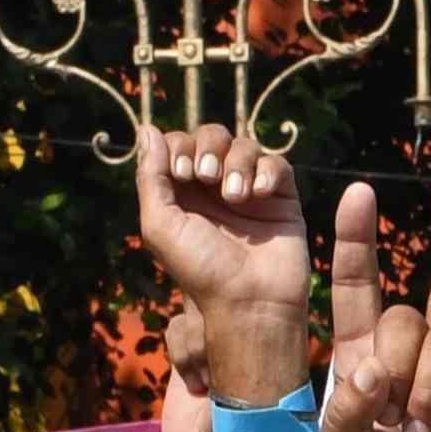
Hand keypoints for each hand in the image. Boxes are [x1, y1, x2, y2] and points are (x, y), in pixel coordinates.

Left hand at [132, 122, 313, 401]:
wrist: (250, 301)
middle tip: (206, 177)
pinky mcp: (281, 198)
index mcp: (184, 193)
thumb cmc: (201, 270)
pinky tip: (260, 195)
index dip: (179, 146)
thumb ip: (150, 177)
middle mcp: (216, 188)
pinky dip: (268, 171)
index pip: (179, 143)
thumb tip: (148, 129)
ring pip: (245, 145)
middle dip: (208, 147)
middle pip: (212, 135)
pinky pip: (278, 163)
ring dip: (238, 162)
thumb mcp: (160, 225)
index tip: (181, 172)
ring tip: (236, 196)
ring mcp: (251, 191)